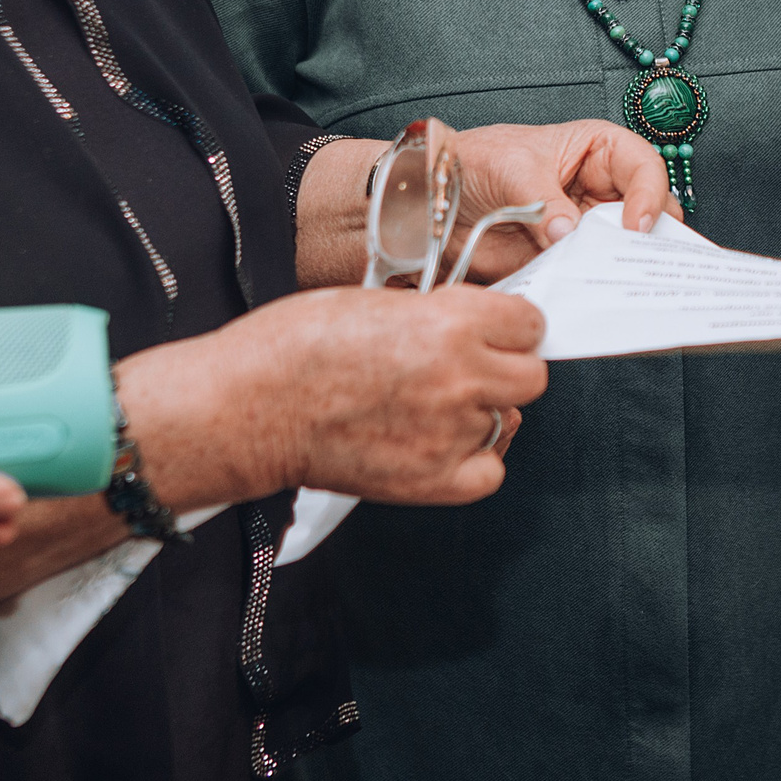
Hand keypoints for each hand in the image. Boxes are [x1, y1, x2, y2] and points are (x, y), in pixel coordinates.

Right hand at [122, 283, 548, 509]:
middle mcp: (461, 379)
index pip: (529, 324)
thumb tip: (470, 326)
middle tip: (470, 367)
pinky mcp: (431, 481)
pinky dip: (474, 459)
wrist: (250, 407)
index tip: (495, 331)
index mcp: (451, 324)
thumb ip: (437, 314)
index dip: (510, 326)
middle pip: (531, 377)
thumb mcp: (378, 300)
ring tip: (436, 405)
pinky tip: (443, 443)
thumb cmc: (295, 346)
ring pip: (506, 421)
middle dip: (505, 368)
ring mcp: (449, 434)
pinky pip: (489, 472)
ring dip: (482, 412)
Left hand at [444, 118, 675, 281]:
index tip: (634, 225)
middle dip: (651, 238)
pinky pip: (592, 277)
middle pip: (647, 214)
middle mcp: (600, 191)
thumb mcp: (511, 167)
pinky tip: (592, 296)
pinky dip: (594, 289)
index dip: (648, 195)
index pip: (644, 168)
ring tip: (624, 284)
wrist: (437, 198)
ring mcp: (586, 229)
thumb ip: (542, 199)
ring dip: (626, 267)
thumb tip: (568, 232)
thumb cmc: (476, 160)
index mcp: (599, 151)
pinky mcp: (568, 261)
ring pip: (625, 251)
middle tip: (643, 261)